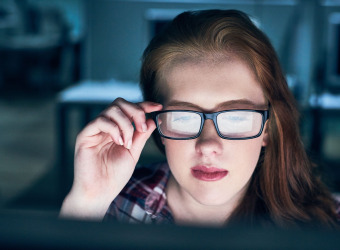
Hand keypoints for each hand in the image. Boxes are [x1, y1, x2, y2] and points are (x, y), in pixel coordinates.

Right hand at [60, 98, 161, 219]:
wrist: (100, 193)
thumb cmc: (115, 176)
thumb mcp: (133, 153)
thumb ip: (141, 136)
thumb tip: (152, 120)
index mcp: (117, 129)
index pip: (129, 109)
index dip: (143, 105)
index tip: (158, 107)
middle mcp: (105, 126)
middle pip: (120, 103)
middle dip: (136, 112)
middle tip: (141, 128)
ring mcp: (94, 130)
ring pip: (112, 110)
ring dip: (126, 124)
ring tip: (128, 143)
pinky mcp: (85, 136)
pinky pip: (100, 121)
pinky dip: (114, 128)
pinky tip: (119, 142)